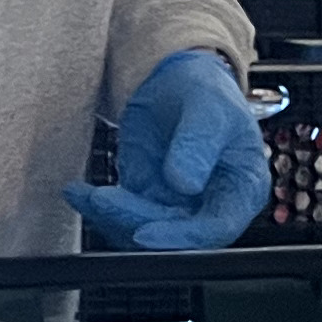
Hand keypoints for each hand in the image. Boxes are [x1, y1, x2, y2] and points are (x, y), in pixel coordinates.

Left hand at [66, 50, 272, 251]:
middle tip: (101, 200)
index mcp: (242, 189)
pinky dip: (98, 209)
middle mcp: (211, 205)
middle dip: (133, 220)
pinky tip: (79, 193)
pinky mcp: (148, 199)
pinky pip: (122, 215)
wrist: (178, 83)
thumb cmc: (205, 94)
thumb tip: (184, 183)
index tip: (144, 231)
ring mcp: (178, 206)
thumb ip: (198, 144)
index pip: (216, 228)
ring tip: (81, 193)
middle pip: (174, 233)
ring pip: (144, 228)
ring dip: (110, 216)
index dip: (181, 237)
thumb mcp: (208, 108)